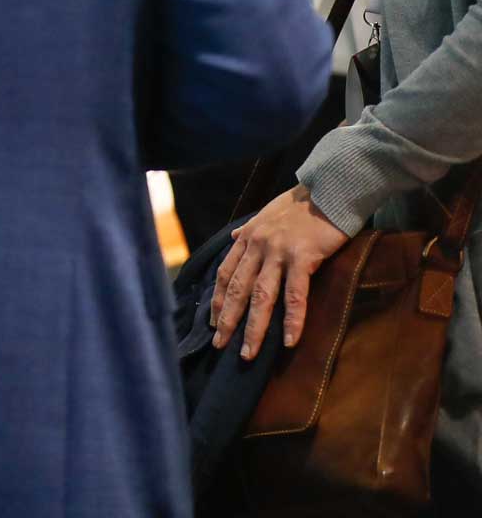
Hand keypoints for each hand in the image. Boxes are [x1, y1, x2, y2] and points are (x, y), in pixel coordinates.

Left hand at [212, 185, 350, 359]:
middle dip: (227, 320)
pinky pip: (295, 294)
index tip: (212, 322)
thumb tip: (234, 238)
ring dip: (254, 328)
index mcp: (247, 237)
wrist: (329, 189)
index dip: (216, 299)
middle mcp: (257, 245)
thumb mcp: (266, 214)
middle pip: (236, 289)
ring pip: (260, 296)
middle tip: (220, 345)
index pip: (224, 273)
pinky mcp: (303, 257)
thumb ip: (250, 231)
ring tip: (248, 353)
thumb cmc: (301, 204)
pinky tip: (290, 341)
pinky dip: (292, 319)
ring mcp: (278, 252)